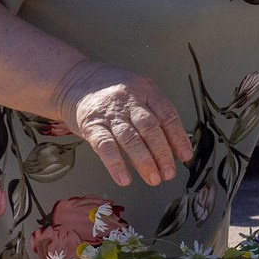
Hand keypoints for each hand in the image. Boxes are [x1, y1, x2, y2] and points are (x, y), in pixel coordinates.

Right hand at [56, 61, 194, 186]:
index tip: (185, 156)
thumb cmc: (110, 91)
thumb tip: (173, 144)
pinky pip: (105, 145)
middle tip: (169, 173)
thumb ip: (153, 113)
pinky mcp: (91, 124)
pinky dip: (115, 163)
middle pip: (150, 128)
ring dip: (144, 161)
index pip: (167, 114)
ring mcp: (110, 112)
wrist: (72, 79)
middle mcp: (129, 100)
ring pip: (130, 138)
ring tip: (153, 178)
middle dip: (162, 153)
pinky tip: (124, 178)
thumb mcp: (136, 92)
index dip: (178, 137)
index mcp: (145, 90)